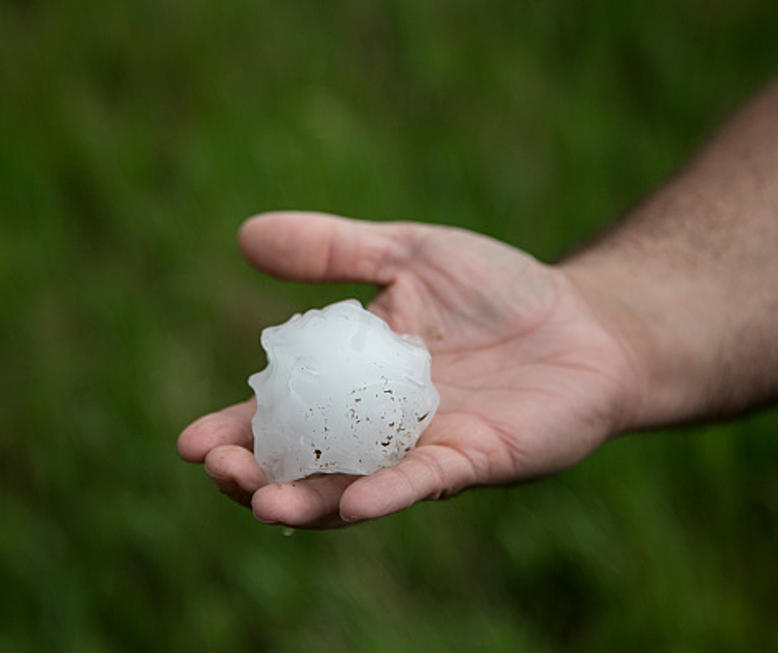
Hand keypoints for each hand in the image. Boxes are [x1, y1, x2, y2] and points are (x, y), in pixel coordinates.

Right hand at [178, 211, 642, 527]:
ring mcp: (424, 448)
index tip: (189, 443)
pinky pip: (424, 482)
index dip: (235, 430)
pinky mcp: (474, 460)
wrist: (587, 320)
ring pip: (352, 489)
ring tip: (261, 502)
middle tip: (219, 470)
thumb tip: (245, 235)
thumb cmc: (498, 291)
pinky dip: (388, 494)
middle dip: (257, 475)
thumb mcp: (408, 253)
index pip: (281, 415)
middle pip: (305, 465)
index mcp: (353, 383)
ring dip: (306, 500)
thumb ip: (334, 250)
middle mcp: (379, 429)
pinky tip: (355, 503)